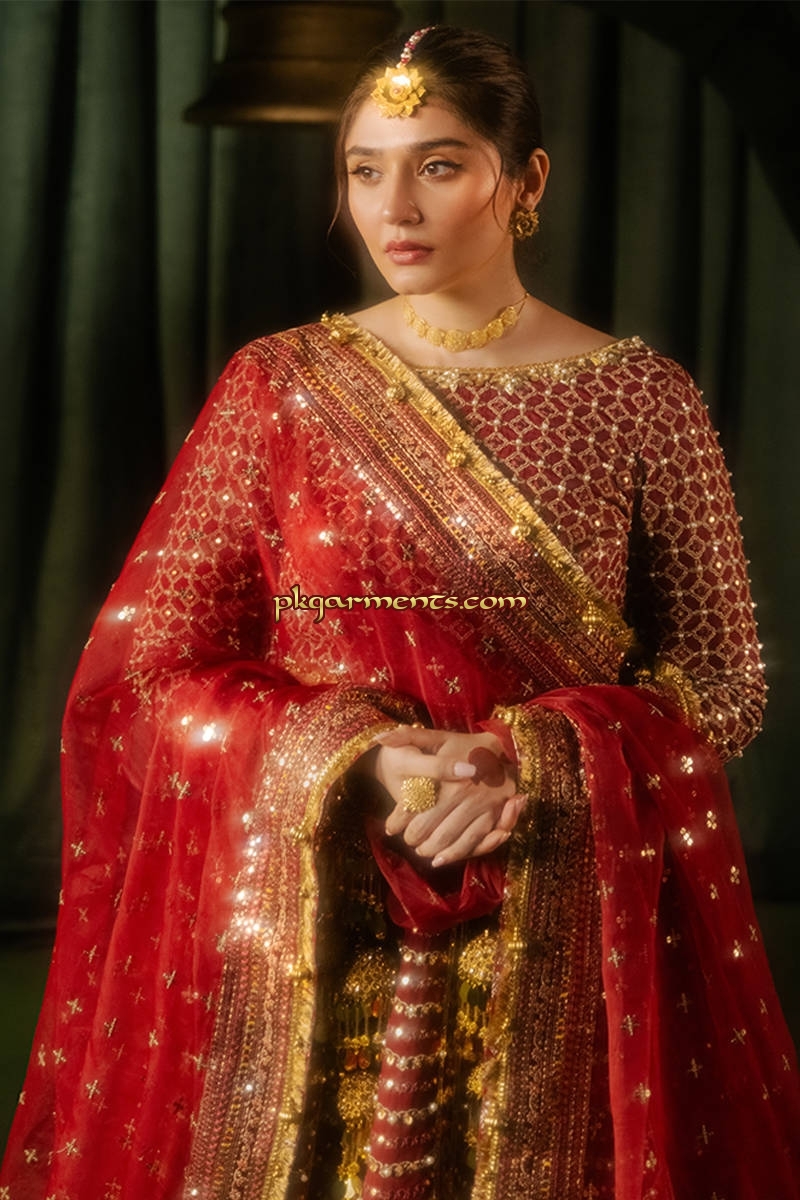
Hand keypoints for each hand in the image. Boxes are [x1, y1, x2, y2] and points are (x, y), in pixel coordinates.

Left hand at [373, 726, 524, 867]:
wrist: (503, 747)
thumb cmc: (465, 745)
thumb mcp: (438, 737)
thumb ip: (408, 737)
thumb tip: (380, 738)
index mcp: (445, 773)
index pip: (414, 803)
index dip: (398, 820)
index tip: (390, 828)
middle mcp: (462, 791)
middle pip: (430, 825)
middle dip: (414, 837)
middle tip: (408, 841)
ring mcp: (479, 805)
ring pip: (449, 836)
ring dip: (432, 848)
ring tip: (422, 850)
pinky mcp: (494, 815)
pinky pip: (473, 840)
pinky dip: (455, 853)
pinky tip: (441, 859)